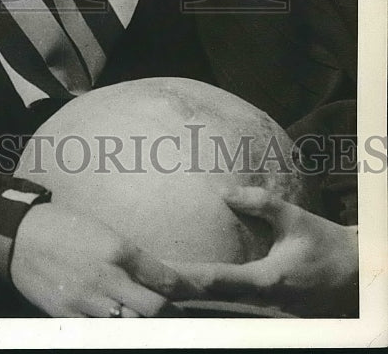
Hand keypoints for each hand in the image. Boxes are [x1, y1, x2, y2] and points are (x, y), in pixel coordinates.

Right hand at [10, 202, 194, 316]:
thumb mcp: (100, 230)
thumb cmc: (60, 226)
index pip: (164, 278)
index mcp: (117, 248)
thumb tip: (149, 276)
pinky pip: (99, 333)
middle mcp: (107, 276)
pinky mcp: (69, 317)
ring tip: (137, 314)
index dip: (182, 290)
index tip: (187, 294)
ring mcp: (88, 300)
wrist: (17, 236)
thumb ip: (126, 256)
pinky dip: (110, 329)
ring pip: (130, 323)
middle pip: (154, 307)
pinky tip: (111, 323)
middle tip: (168, 312)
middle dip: (165, 312)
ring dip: (138, 321)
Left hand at [168, 186, 358, 316]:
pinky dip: (205, 298)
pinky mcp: (266, 311)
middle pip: (208, 300)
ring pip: (217, 308)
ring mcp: (263, 312)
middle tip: (142, 279)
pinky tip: (184, 288)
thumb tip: (222, 191)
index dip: (186, 277)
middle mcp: (261, 303)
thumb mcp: (295, 219)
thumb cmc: (326, 245)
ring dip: (186, 297)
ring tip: (151, 285)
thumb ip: (260, 203)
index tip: (159, 273)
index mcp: (266, 281)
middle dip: (175, 292)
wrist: (359, 278)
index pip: (217, 280)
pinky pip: (230, 306)